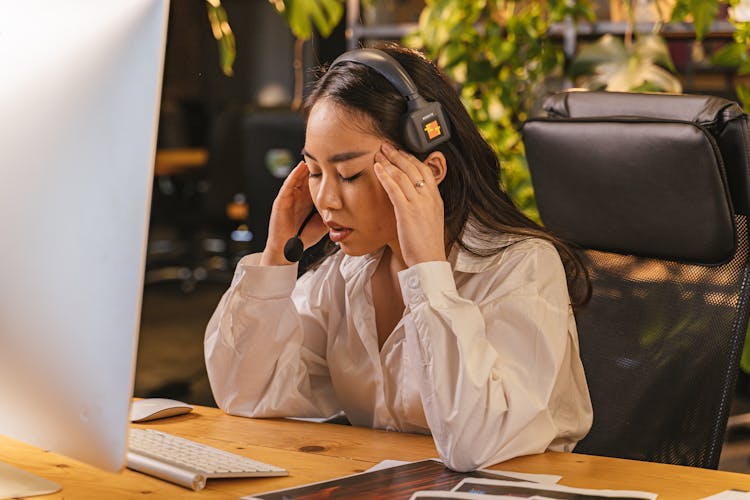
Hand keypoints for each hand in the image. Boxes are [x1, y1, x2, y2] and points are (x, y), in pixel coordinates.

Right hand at [261, 161, 326, 265]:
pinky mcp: (281, 201)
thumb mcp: (323, 223)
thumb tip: (349, 209)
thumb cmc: (305, 237)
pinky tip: (300, 167)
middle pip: (308, 176)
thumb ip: (332, 214)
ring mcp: (289, 197)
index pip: (318, 182)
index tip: (336, 163)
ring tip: (313, 154)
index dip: (326, 173)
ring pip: (298, 177)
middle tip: (326, 152)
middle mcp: (299, 196)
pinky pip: (288, 185)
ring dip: (305, 166)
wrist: (289, 249)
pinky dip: (293, 176)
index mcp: (309, 200)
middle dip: (316, 165)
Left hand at [373, 143, 445, 266]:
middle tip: (386, 146)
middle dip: (398, 155)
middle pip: (413, 168)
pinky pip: (394, 188)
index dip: (411, 158)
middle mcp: (429, 197)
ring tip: (378, 154)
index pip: (425, 170)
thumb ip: (424, 205)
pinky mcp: (407, 211)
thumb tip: (415, 197)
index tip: (400, 152)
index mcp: (436, 198)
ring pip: (403, 175)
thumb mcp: (431, 219)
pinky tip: (377, 168)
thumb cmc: (427, 244)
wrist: (429, 260)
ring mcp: (419, 203)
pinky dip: (385, 175)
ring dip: (389, 162)